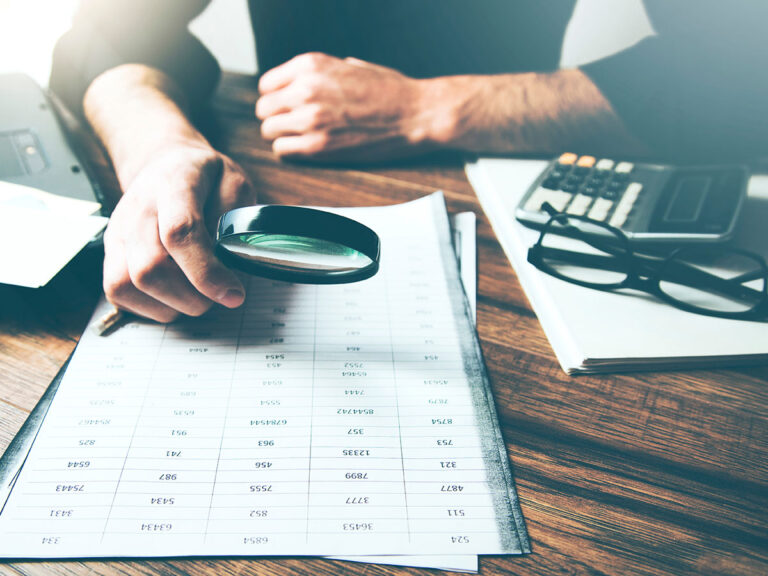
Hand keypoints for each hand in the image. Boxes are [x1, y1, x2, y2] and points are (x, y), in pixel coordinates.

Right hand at [102, 144, 255, 322]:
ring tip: (197, 295)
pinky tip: (174, 296)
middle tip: (218, 295)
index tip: (232, 294)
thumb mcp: (234, 183)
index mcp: (174, 184)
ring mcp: (118, 230)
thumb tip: (228, 260)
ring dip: (171, 304)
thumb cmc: (205, 179)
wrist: (166, 165)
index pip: (179, 233)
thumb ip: (234, 219)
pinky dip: (149, 306)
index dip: (205, 272)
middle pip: (150, 268)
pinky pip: (117, 292)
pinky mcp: (109, 250)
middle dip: (192, 297)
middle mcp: (138, 207)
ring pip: (129, 285)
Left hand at [256, 53, 439, 160]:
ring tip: (303, 139)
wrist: (415, 113)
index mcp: (311, 64)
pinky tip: (307, 150)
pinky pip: (282, 151)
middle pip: (264, 109)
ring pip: (269, 131)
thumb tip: (299, 83)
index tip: (288, 108)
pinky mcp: (318, 146)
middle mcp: (305, 88)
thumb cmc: (389, 90)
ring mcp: (310, 118)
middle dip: (277, 118)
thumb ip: (319, 73)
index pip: (267, 85)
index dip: (277, 98)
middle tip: (295, 126)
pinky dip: (290, 153)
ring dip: (283, 137)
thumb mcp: (349, 65)